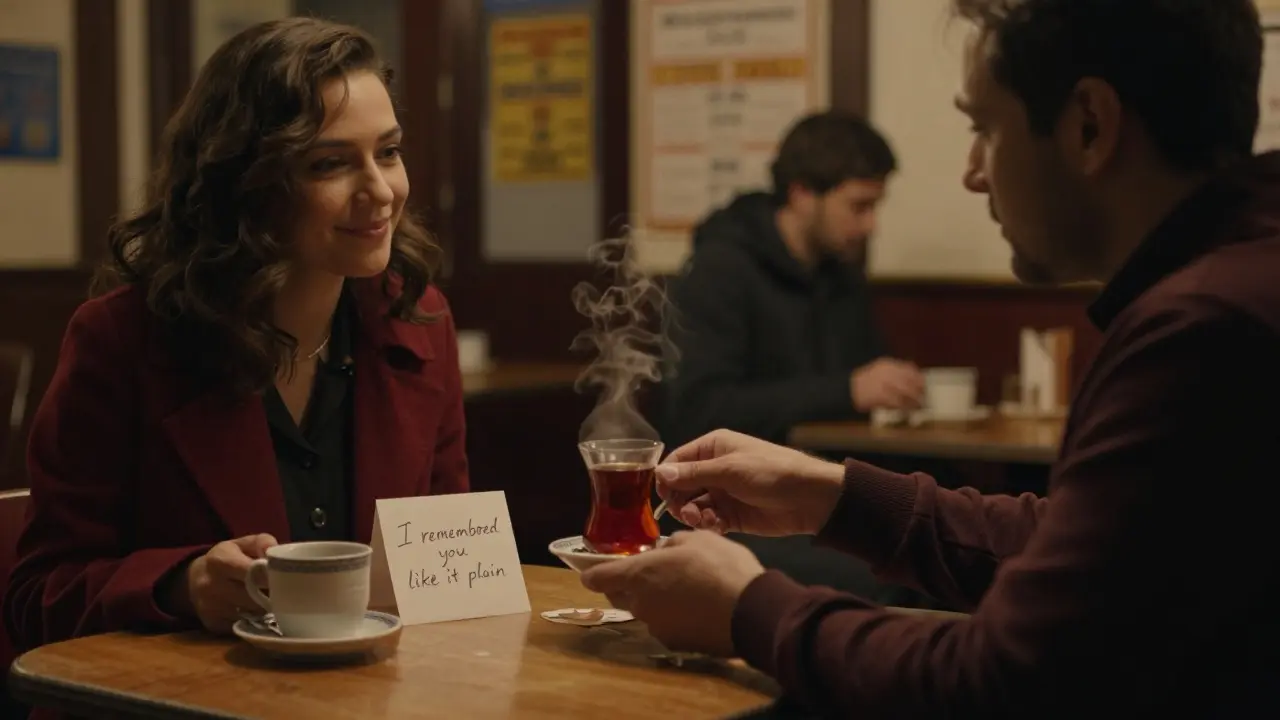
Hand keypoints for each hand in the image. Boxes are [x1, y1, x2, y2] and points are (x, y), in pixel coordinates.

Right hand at [168, 534, 277, 634]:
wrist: (194, 579)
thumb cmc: (227, 558)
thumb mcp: (243, 544)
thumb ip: (263, 542)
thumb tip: (274, 552)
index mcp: (220, 560)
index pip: (250, 572)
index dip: (270, 576)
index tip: (283, 578)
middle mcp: (210, 584)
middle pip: (253, 597)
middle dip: (269, 595)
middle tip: (279, 591)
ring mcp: (209, 607)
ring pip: (250, 613)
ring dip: (262, 608)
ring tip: (264, 599)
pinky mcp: (212, 623)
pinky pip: (242, 625)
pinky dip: (251, 619)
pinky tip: (251, 610)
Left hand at [580, 531, 764, 656]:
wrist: (750, 611)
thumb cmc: (721, 566)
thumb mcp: (697, 538)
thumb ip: (672, 543)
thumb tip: (666, 551)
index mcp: (638, 575)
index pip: (598, 577)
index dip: (593, 572)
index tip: (592, 570)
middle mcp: (640, 604)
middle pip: (619, 595)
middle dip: (625, 584)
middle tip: (646, 573)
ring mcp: (657, 628)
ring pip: (644, 611)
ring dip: (652, 600)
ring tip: (679, 589)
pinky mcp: (675, 644)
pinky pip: (665, 625)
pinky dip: (672, 616)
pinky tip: (693, 608)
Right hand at [656, 429, 845, 535]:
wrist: (809, 498)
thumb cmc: (771, 472)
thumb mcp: (730, 470)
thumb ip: (694, 473)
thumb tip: (660, 473)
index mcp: (713, 448)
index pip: (677, 461)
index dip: (666, 478)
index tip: (662, 495)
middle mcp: (714, 469)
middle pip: (681, 486)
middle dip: (679, 500)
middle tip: (685, 513)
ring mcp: (722, 493)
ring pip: (692, 506)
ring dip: (692, 515)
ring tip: (703, 520)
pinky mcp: (731, 515)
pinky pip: (708, 520)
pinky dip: (707, 525)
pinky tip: (716, 526)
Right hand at [851, 358, 924, 411]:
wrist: (848, 390)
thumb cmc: (866, 383)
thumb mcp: (879, 372)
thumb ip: (895, 372)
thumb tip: (914, 375)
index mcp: (887, 364)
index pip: (908, 368)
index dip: (919, 377)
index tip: (924, 384)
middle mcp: (886, 371)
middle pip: (909, 380)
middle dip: (919, 390)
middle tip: (924, 397)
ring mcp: (882, 383)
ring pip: (905, 392)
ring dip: (914, 400)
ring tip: (918, 405)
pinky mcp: (879, 396)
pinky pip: (897, 402)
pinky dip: (904, 407)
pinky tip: (907, 410)